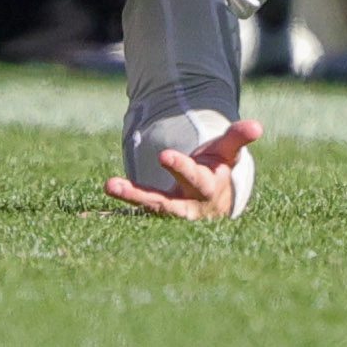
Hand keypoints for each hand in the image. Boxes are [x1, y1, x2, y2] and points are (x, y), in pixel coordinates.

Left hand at [105, 118, 262, 219]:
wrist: (213, 204)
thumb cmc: (218, 170)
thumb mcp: (228, 153)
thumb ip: (238, 138)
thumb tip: (258, 126)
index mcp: (204, 188)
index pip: (192, 178)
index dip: (179, 167)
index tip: (164, 155)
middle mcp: (185, 206)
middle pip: (162, 204)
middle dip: (139, 196)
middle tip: (114, 185)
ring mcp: (167, 213)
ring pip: (144, 211)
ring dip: (123, 202)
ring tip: (104, 188)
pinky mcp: (151, 216)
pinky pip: (130, 220)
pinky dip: (111, 220)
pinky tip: (88, 217)